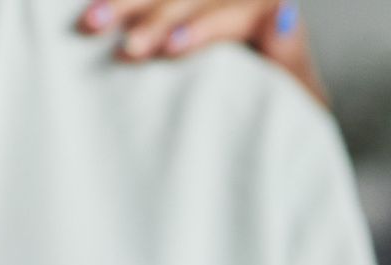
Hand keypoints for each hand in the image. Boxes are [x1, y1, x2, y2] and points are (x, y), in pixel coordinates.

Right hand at [78, 0, 326, 101]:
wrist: (279, 126)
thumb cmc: (290, 114)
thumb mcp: (301, 97)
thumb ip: (290, 54)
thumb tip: (282, 10)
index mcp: (266, 8)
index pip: (233, 10)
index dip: (202, 27)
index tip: (171, 47)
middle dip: (155, 17)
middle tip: (125, 48)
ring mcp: (207, 1)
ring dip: (127, 2)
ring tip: (91, 23)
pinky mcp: (183, 8)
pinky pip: (154, 0)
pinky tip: (89, 5)